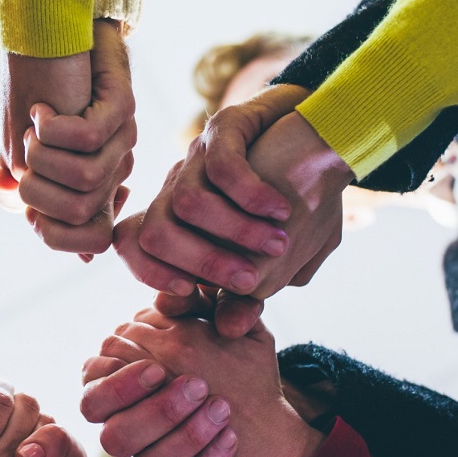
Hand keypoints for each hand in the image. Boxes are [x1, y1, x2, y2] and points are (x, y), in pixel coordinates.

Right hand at [0, 20, 135, 255]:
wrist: (40, 20)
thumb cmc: (23, 77)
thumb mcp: (9, 135)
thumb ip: (17, 179)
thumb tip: (27, 218)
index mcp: (92, 177)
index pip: (90, 239)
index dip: (53, 230)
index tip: (26, 192)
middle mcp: (114, 163)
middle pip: (81, 215)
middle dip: (37, 188)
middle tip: (25, 148)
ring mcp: (122, 135)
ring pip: (85, 181)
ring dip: (41, 154)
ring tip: (33, 121)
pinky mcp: (123, 105)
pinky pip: (89, 140)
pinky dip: (53, 127)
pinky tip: (43, 107)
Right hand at [79, 307, 323, 456]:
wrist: (269, 413)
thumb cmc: (235, 361)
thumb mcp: (228, 326)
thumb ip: (204, 303)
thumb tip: (175, 299)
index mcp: (124, 385)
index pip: (93, 391)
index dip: (119, 384)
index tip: (158, 368)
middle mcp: (130, 428)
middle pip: (111, 437)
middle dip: (155, 413)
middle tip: (198, 386)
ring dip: (184, 440)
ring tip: (222, 410)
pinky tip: (231, 439)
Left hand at [116, 86, 350, 333]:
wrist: (325, 138)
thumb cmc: (295, 207)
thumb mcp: (276, 261)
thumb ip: (248, 295)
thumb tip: (227, 329)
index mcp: (181, 221)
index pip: (132, 247)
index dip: (152, 274)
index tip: (195, 294)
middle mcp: (180, 187)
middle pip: (152, 232)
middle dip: (202, 264)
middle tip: (250, 278)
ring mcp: (200, 156)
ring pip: (186, 202)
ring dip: (235, 232)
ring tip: (278, 243)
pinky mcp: (226, 127)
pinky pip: (221, 165)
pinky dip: (251, 195)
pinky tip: (281, 209)